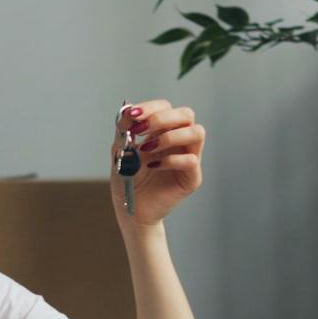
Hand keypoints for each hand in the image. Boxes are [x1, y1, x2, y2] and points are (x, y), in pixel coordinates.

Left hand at [111, 98, 205, 227]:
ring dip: (170, 136)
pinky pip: (191, 160)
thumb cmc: (128, 180)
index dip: (151, 107)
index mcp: (163, 131)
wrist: (132, 211)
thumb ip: (123, 132)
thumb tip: (126, 111)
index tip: (132, 115)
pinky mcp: (192, 178)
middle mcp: (179, 141)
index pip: (166, 107)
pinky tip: (153, 166)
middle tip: (141, 129)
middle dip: (163, 117)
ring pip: (197, 132)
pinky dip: (170, 160)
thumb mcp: (120, 152)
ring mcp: (189, 158)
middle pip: (186, 114)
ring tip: (148, 148)